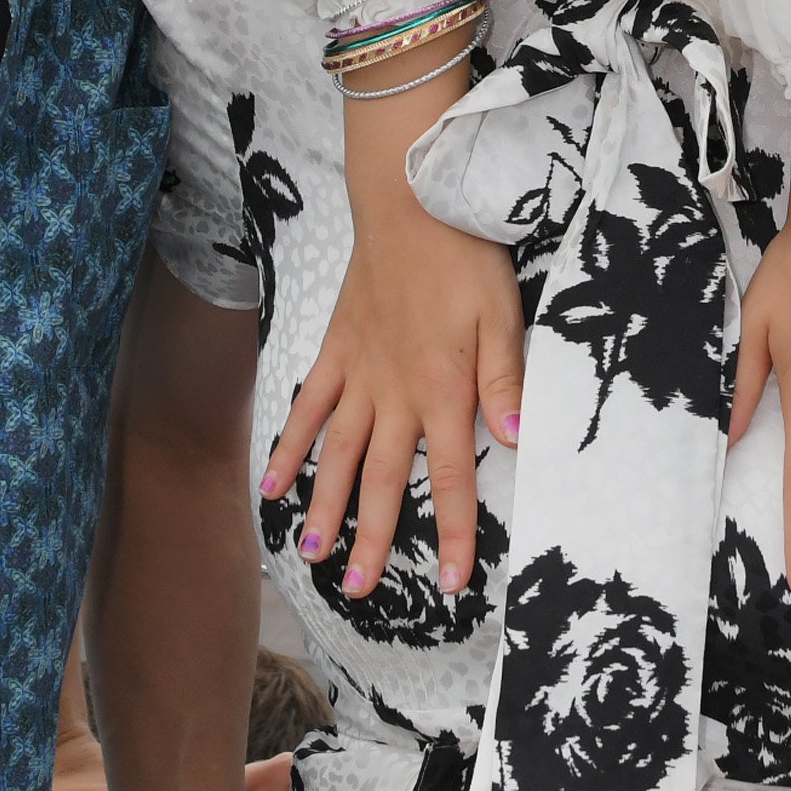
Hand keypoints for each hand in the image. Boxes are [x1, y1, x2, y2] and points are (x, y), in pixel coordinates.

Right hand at [270, 176, 516, 604]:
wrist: (409, 199)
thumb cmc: (465, 255)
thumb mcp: (503, 314)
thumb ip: (506, 379)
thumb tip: (518, 439)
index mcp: (443, 391)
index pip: (451, 478)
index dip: (452, 533)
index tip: (450, 583)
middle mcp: (394, 394)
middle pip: (382, 481)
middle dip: (374, 539)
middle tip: (360, 590)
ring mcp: (357, 375)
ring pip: (337, 455)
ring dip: (325, 507)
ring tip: (313, 556)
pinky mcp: (334, 350)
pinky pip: (307, 407)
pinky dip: (287, 447)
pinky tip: (271, 485)